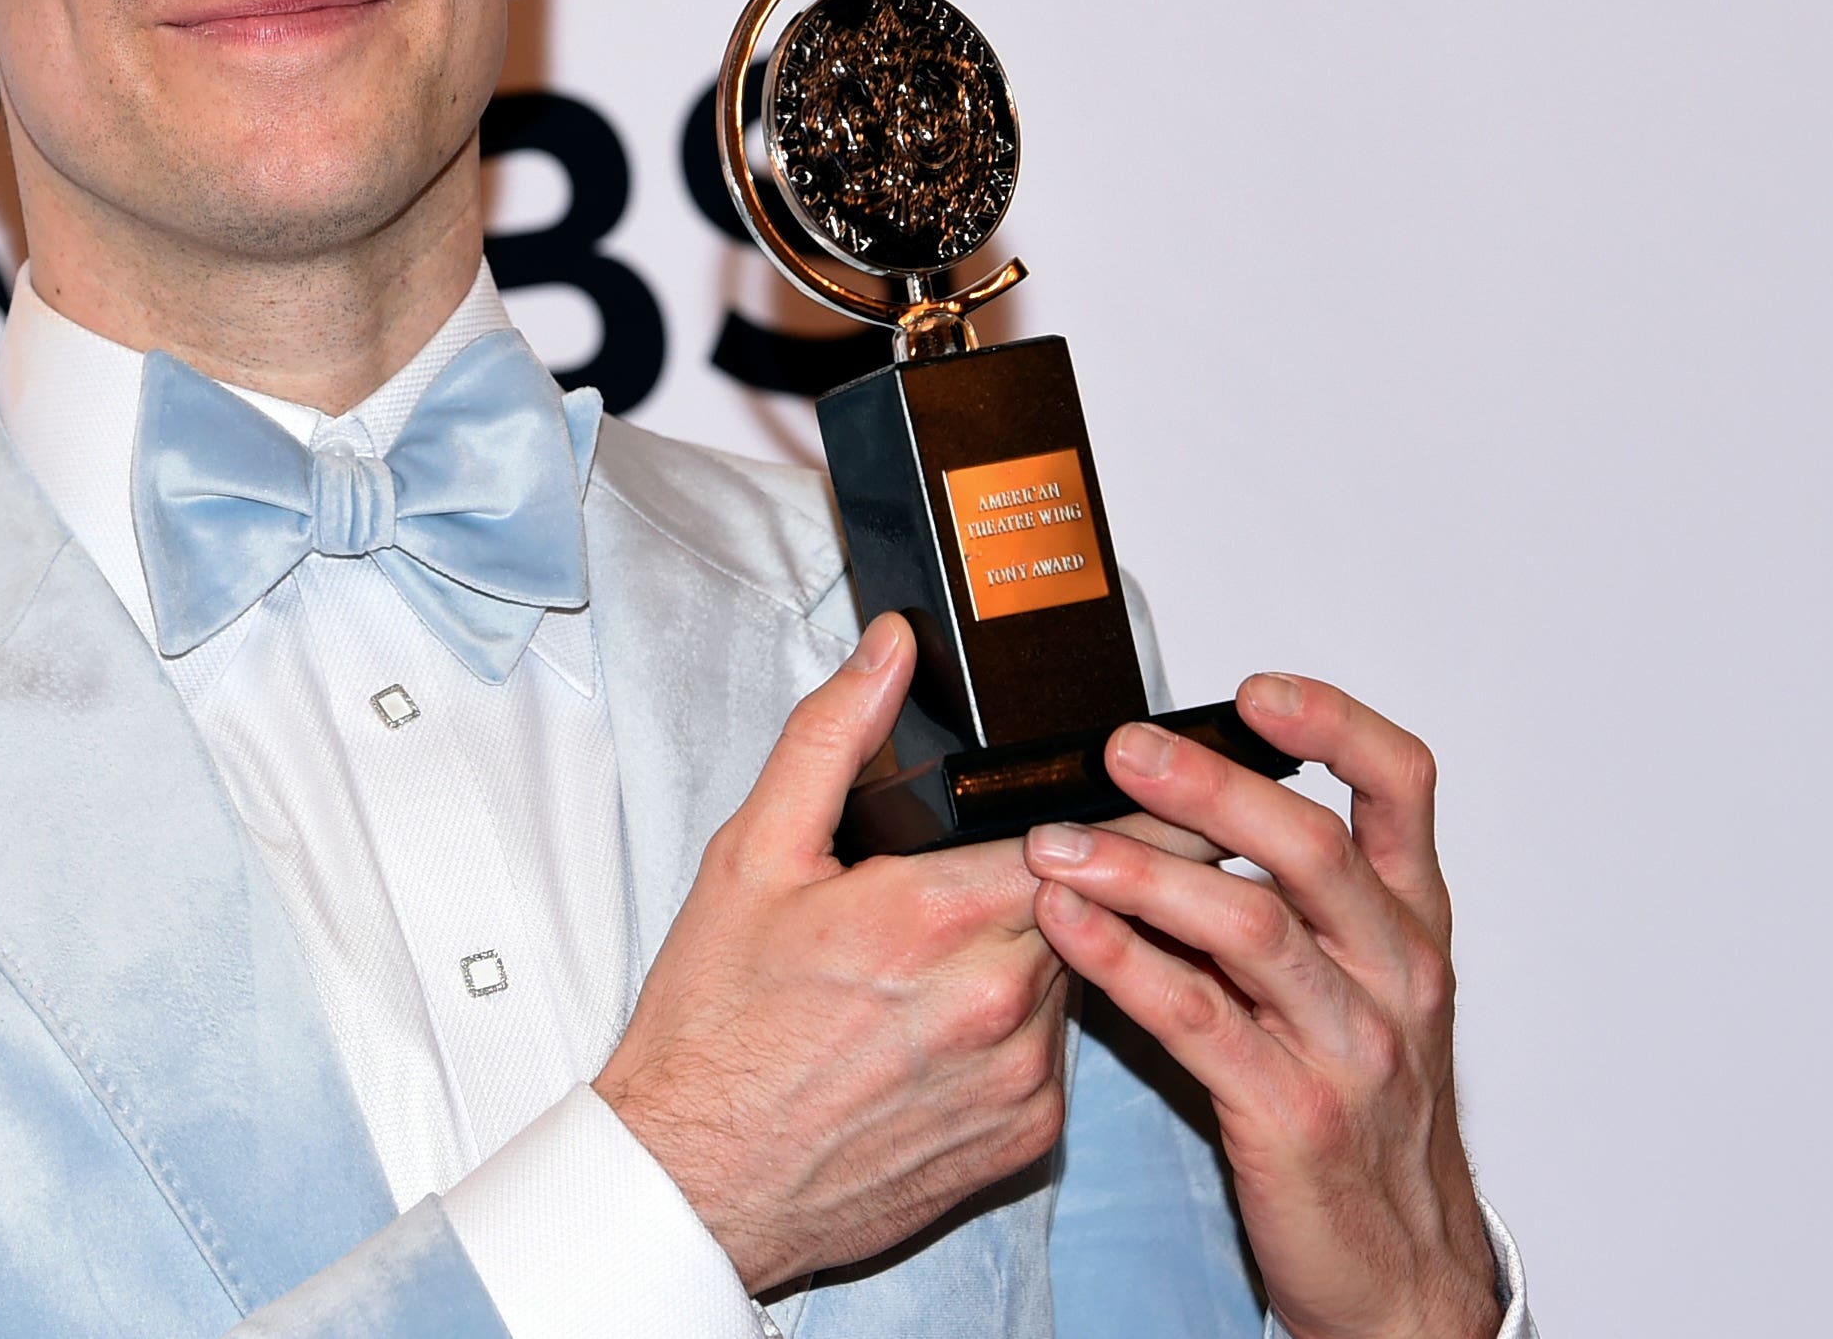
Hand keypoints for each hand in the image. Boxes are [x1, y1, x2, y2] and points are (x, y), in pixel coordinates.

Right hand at [593, 615, 1070, 1292]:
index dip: (1115, 803)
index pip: (1089, 833)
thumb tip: (891, 651)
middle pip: (1089, 899)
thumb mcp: (753, 855)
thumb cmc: (715, 1025)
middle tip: (1006, 864)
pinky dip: (1023, 1028)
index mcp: (938, 915)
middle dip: (1067, 873)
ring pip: (1078, 973)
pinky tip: (947, 1027)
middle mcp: (1000, 1000)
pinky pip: (1058, 1053)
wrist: (697, 1180)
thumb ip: (834, 737)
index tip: (1135, 780)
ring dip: (1042, 950)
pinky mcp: (1028, 1138)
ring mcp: (1021, 1076)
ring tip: (950, 953)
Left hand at [1022, 676, 1499, 1338]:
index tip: (1253, 693)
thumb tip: (1183, 803)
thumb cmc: (1361, 1119)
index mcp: (1408, 926)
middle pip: (1311, 845)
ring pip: (1250, 926)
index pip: (1402, 788)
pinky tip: (1069, 929)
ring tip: (1057, 842)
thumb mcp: (1357, 989)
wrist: (1398, 1273)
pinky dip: (1126, 963)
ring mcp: (1351, 1045)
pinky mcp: (1292, 1114)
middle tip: (1119, 749)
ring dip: (1142, 872)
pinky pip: (1200, 1019)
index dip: (1334, 725)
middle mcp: (1393, 972)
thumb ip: (1292, 900)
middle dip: (1208, 784)